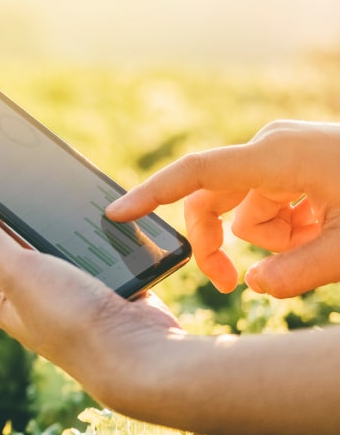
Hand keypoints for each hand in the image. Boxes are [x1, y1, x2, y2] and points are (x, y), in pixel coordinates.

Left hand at [0, 192, 181, 404]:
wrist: (137, 353)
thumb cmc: (70, 318)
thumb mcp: (17, 270)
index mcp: (7, 299)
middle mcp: (38, 299)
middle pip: (29, 243)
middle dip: (33, 214)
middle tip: (35, 177)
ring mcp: (75, 294)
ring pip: (66, 245)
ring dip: (69, 225)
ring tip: (70, 194)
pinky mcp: (107, 288)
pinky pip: (99, 252)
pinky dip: (100, 236)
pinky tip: (103, 217)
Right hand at [106, 120, 339, 297]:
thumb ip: (295, 274)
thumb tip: (250, 285)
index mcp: (276, 158)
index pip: (196, 174)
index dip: (151, 195)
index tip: (116, 214)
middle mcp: (270, 149)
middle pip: (212, 202)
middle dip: (219, 244)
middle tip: (230, 285)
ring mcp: (281, 155)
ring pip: (245, 212)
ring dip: (271, 240)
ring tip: (318, 244)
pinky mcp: (292, 165)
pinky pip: (268, 205)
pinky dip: (287, 229)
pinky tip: (321, 228)